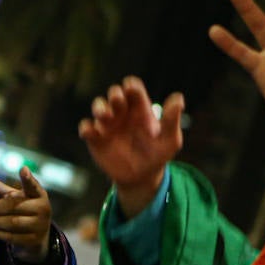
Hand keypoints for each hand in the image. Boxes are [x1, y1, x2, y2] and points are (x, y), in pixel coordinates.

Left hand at [0, 165, 52, 262]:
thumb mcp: (10, 197)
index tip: (23, 169)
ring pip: (13, 222)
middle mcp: (43, 208)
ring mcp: (40, 225)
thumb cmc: (20, 209)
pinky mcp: (34, 240)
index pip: (32, 185)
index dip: (28, 178)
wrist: (36, 235)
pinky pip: (13, 236)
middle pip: (15, 206)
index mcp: (38, 194)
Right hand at [78, 76, 184, 214]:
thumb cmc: (158, 155)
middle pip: (114, 94)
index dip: (131, 86)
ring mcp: (108, 125)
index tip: (131, 90)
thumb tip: (178, 98)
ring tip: (105, 115)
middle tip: (118, 101)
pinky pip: (86, 128)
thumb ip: (172, 120)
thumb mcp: (170, 139)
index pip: (133, 89)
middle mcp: (122, 113)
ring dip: (99, 107)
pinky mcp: (96, 138)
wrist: (141, 177)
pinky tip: (91, 133)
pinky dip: (86, 128)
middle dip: (114, 94)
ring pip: (98, 107)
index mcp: (140, 108)